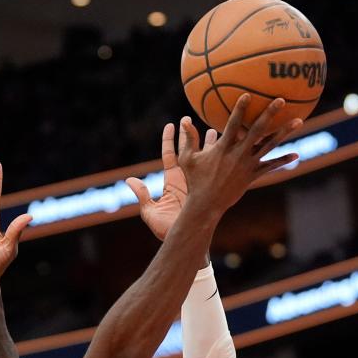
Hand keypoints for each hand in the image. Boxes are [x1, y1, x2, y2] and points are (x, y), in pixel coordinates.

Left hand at [126, 123, 216, 240]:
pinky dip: (222, 159)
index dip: (170, 139)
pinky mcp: (210, 190)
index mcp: (172, 181)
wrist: (187, 241)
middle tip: (194, 117)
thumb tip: (128, 181)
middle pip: (190, 151)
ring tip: (216, 127)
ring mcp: (199, 184)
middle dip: (192, 134)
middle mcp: (186, 180)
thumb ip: (142, 195)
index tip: (172, 123)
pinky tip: (229, 147)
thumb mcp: (151, 212)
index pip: (171, 155)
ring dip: (211, 143)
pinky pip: (216, 172)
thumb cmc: (167, 229)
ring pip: (206, 158)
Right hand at [176, 94, 302, 216]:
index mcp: (223, 148)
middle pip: (258, 131)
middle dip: (269, 114)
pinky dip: (283, 160)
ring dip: (284, 132)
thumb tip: (184, 119)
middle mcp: (239, 155)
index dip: (240, 109)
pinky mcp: (253, 175)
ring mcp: (248, 165)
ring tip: (299, 120)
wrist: (207, 205)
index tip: (247, 94)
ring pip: (269, 146)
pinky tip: (296, 154)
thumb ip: (188, 138)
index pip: (233, 124)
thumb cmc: (195, 180)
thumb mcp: (187, 159)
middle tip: (281, 99)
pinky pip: (271, 166)